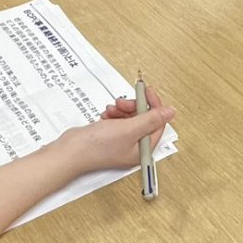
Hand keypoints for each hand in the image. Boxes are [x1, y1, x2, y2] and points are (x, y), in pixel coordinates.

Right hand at [52, 86, 174, 174]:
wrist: (71, 151)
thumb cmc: (98, 146)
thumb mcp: (129, 129)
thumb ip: (151, 119)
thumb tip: (170, 112)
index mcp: (143, 149)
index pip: (157, 123)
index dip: (153, 105)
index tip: (146, 91)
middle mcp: (134, 147)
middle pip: (144, 119)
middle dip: (134, 108)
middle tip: (123, 103)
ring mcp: (122, 142)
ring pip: (130, 118)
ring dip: (122, 110)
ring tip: (111, 111)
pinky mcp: (110, 137)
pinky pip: (118, 121)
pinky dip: (113, 115)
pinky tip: (106, 116)